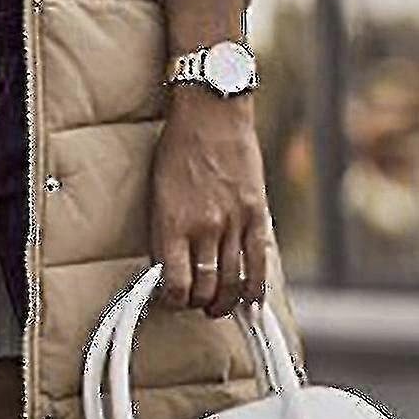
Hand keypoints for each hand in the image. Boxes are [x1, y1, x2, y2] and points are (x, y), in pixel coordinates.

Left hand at [149, 89, 270, 317]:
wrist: (211, 113)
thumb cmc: (177, 148)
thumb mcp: (157, 192)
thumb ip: (165, 232)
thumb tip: (170, 269)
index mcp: (171, 223)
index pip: (174, 284)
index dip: (172, 301)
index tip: (171, 299)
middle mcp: (203, 227)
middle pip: (203, 289)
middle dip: (197, 303)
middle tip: (194, 302)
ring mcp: (233, 222)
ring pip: (232, 283)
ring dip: (223, 302)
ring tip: (217, 305)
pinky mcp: (257, 214)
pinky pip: (260, 263)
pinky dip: (256, 290)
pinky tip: (251, 304)